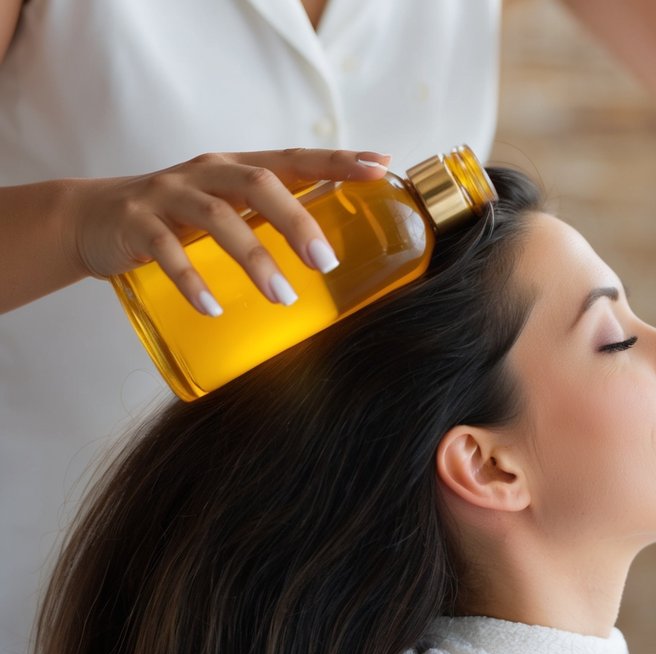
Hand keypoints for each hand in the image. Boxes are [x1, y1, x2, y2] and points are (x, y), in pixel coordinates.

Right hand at [67, 148, 391, 315]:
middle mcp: (207, 173)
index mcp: (236, 167)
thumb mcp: (227, 206)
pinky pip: (166, 251)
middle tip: (326, 262)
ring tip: (282, 297)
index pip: (294, 159)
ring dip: (255, 260)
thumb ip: (271, 215)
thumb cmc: (177, 217)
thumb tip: (334, 247)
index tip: (379, 167)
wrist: (92, 219)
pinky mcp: (136, 223)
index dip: (337, 161)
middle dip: (297, 221)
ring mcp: (169, 195)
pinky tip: (214, 308)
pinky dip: (193, 281)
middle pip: (260, 184)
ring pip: (219, 219)